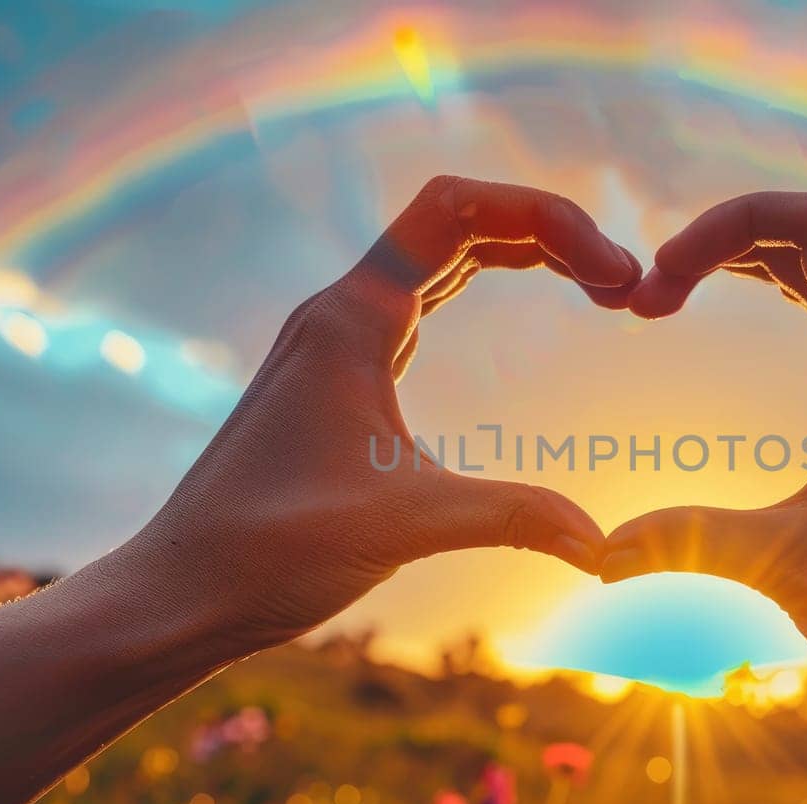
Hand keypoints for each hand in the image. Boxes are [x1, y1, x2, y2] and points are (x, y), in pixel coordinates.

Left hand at [133, 176, 637, 650]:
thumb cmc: (269, 550)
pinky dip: (482, 292)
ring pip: (441, 259)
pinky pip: (423, 302)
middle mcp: (341, 312)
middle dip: (549, 235)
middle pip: (459, 221)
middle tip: (626, 286)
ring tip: (600, 289)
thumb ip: (513, 517)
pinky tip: (522, 318)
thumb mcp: (405, 525)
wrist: (180, 591)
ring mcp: (338, 342)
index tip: (613, 275)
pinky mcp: (340, 378)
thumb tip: (606, 545)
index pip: (458, 209)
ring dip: (521, 257)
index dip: (547, 220)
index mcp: (351, 318)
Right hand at [601, 190, 806, 727]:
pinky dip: (792, 311)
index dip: (737, 220)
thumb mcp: (789, 572)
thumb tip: (595, 553)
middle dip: (731, 240)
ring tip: (673, 302)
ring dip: (759, 268)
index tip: (663, 280)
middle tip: (649, 300)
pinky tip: (755, 347)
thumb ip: (687, 541)